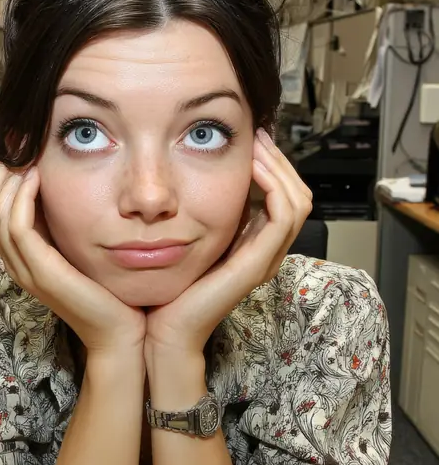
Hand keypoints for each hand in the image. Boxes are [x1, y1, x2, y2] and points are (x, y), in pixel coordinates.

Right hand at [0, 163, 146, 355]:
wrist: (119, 333)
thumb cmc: (107, 292)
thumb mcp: (78, 249)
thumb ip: (64, 225)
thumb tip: (60, 187)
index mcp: (21, 257)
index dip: (2, 177)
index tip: (26, 153)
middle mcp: (15, 262)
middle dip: (1, 173)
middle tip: (25, 150)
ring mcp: (23, 269)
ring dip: (10, 180)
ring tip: (32, 160)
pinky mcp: (40, 272)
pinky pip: (17, 226)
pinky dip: (22, 197)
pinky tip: (38, 178)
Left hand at [144, 130, 312, 358]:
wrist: (165, 330)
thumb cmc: (171, 288)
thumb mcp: (191, 238)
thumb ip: (205, 213)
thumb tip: (201, 174)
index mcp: (255, 245)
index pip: (284, 195)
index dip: (274, 164)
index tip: (251, 139)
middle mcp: (267, 251)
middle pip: (298, 193)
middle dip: (280, 160)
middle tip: (257, 134)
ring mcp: (266, 259)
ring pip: (298, 201)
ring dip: (280, 167)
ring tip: (257, 145)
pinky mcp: (258, 264)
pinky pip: (284, 215)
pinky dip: (275, 185)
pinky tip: (253, 167)